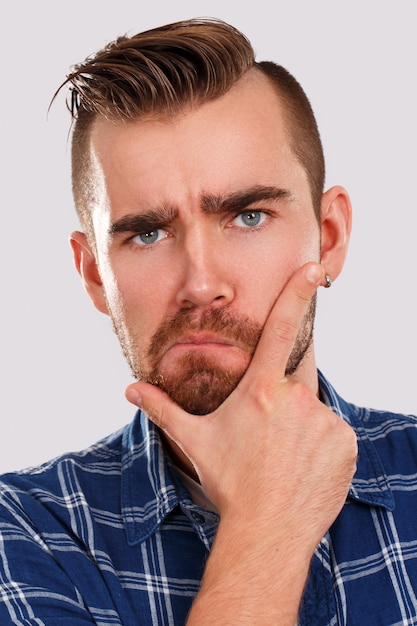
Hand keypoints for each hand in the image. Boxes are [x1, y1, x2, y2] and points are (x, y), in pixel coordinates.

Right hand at [125, 262, 356, 546]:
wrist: (267, 532)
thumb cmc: (229, 483)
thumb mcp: (194, 441)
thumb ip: (162, 409)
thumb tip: (130, 389)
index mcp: (261, 391)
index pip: (281, 329)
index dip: (297, 293)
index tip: (314, 267)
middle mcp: (297, 400)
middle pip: (294, 383)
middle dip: (281, 403)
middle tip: (269, 439)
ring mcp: (325, 423)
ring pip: (313, 413)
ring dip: (300, 428)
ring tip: (282, 459)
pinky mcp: (345, 445)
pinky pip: (333, 435)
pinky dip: (320, 446)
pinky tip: (302, 469)